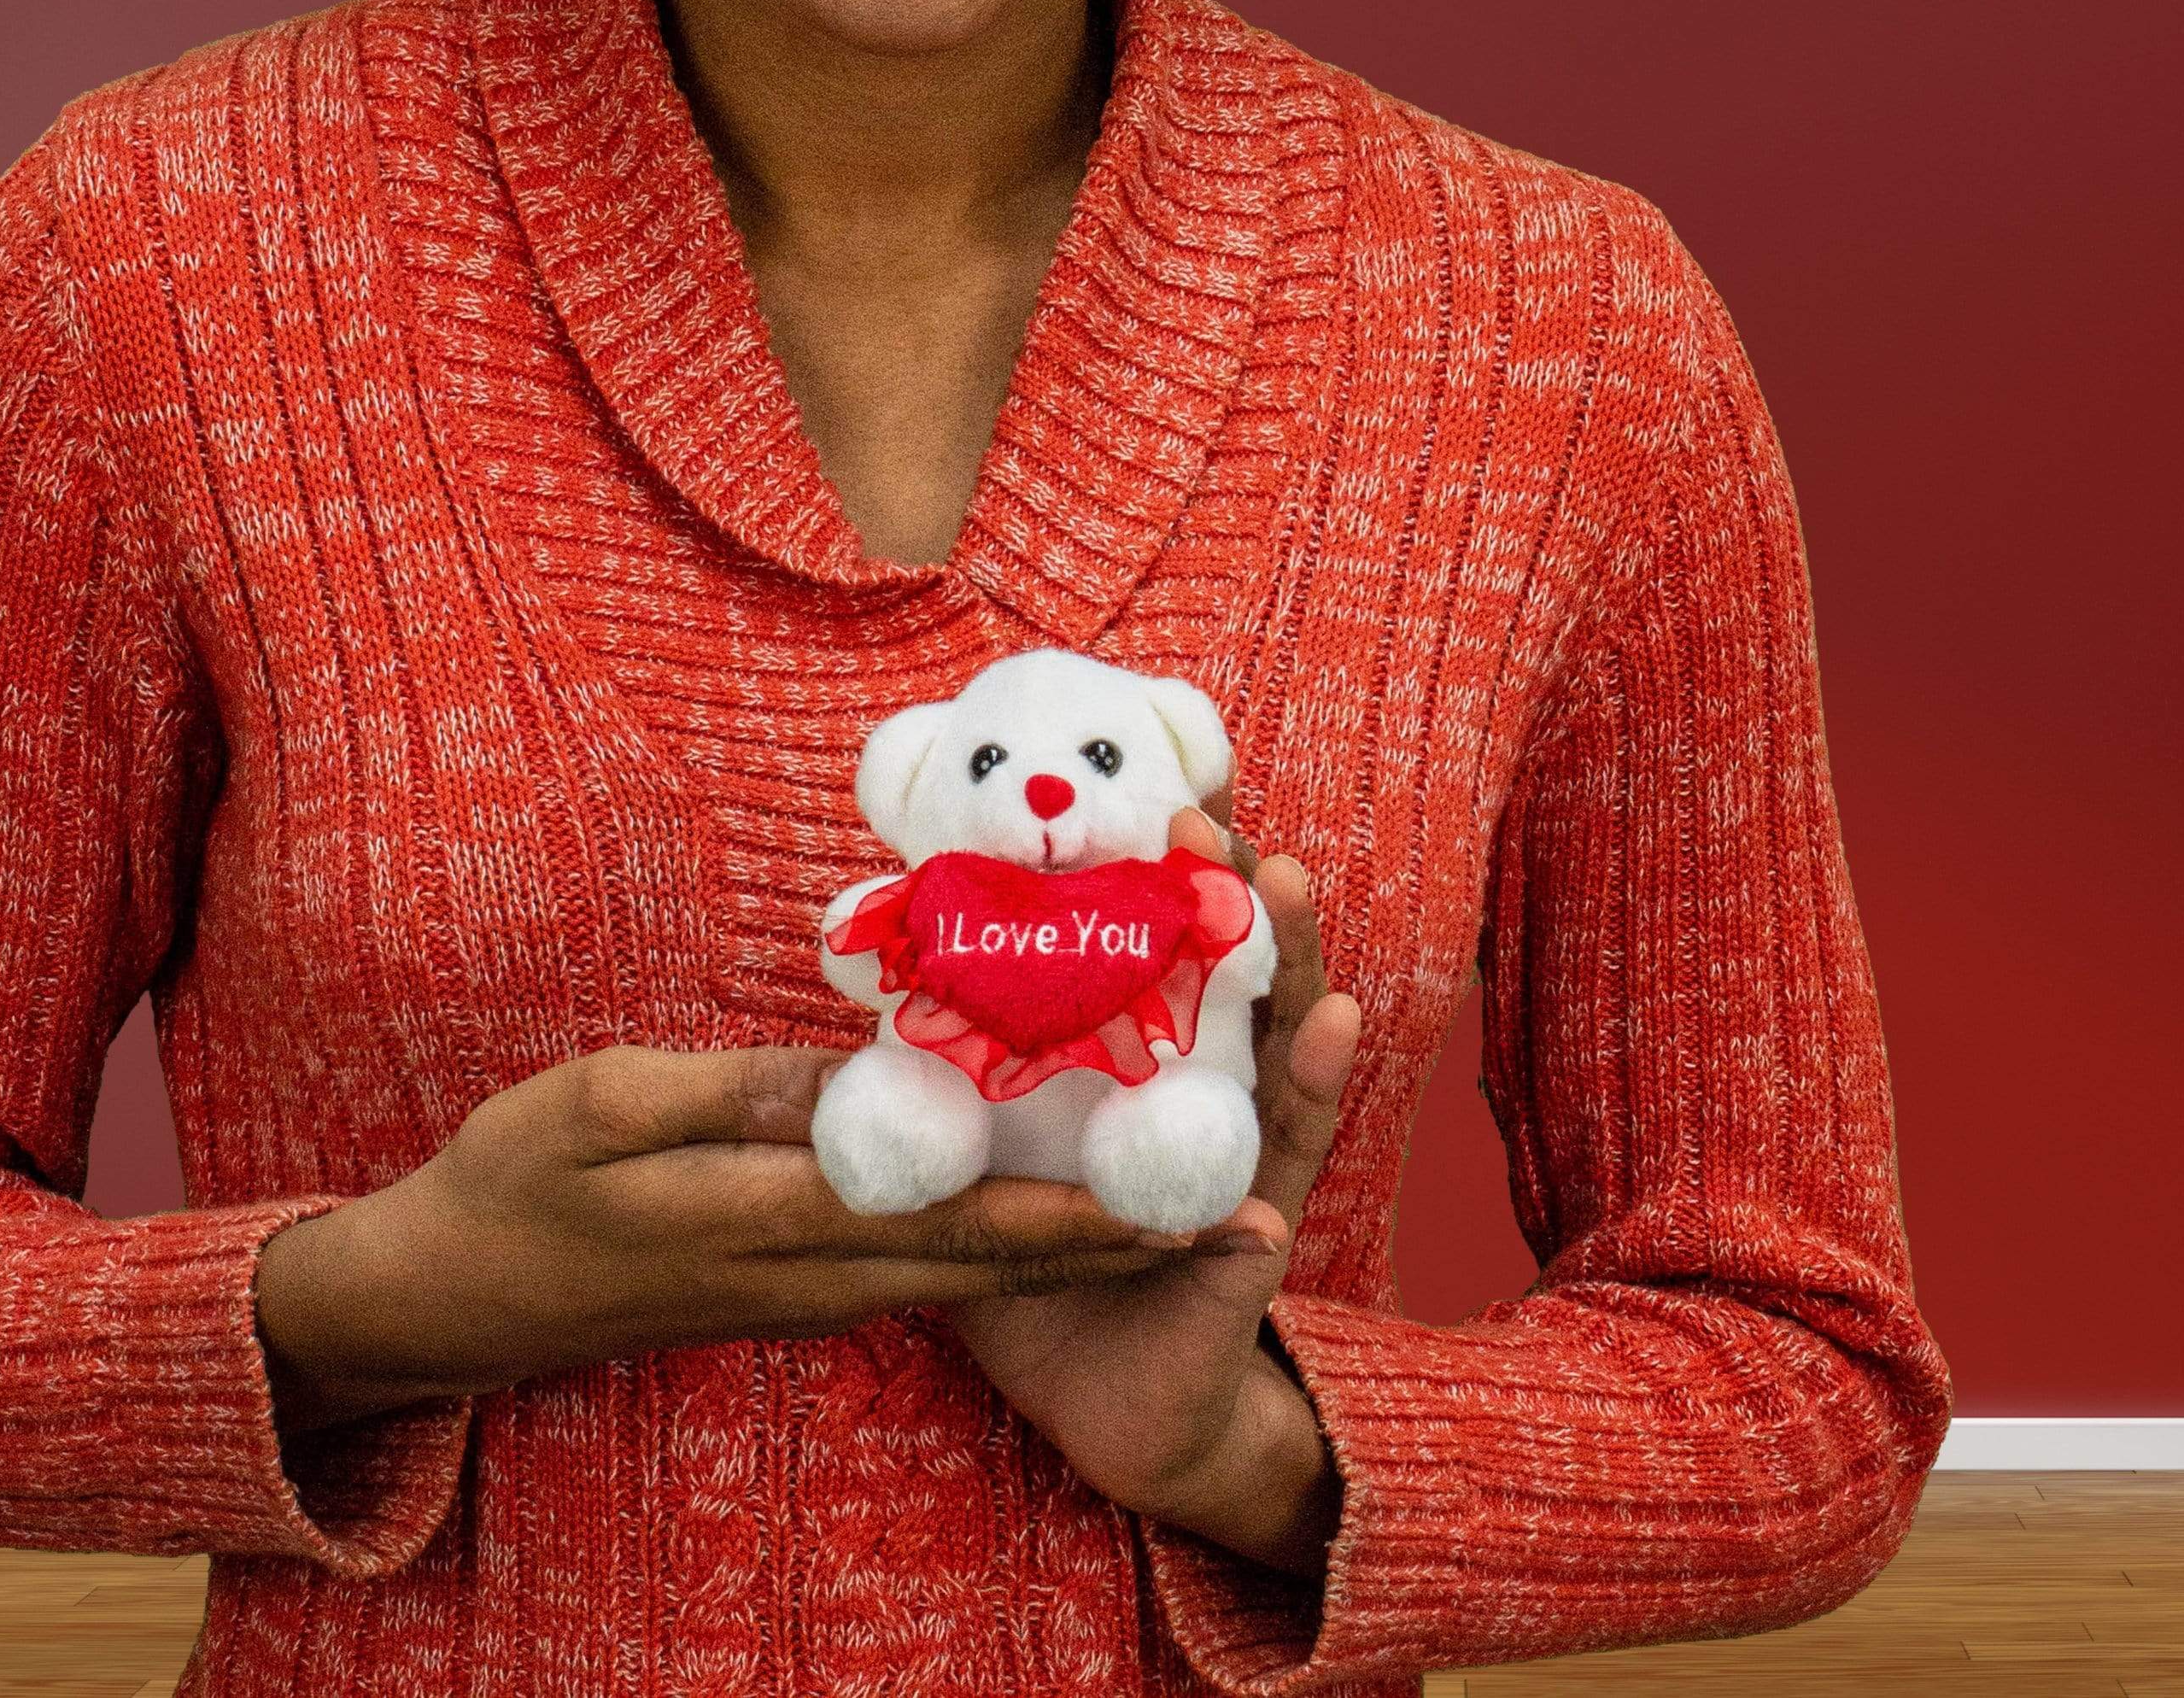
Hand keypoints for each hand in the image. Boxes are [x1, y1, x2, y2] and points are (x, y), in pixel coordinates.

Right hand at [253, 1042, 1187, 1436]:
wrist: (446, 1300)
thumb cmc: (513, 1183)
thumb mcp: (607, 1105)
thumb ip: (739, 1091)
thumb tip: (860, 1070)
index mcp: (763, 1228)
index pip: (944, 1226)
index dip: (1064, 1216)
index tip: (1169, 1197)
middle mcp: (804, 1280)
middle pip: (981, 1265)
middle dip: (1106, 1241)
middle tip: (1224, 1202)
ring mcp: (799, 1297)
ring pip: (960, 1274)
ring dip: (1064, 1241)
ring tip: (1168, 1197)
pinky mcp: (788, 1288)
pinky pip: (917, 1268)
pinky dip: (995, 1236)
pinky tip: (1041, 1191)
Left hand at [944, 796, 1362, 1576]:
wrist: (1106, 1403)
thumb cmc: (1036, 1269)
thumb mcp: (971, 1160)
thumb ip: (932, 1084)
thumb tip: (850, 995)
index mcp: (1132, 1056)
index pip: (1149, 943)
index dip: (1153, 868)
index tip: (1147, 779)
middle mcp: (1199, 1082)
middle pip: (1221, 966)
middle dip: (1219, 884)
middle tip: (1200, 811)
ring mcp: (1237, 1144)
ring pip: (1274, 1032)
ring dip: (1288, 952)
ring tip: (1285, 879)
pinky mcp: (1256, 1221)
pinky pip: (1293, 1140)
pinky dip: (1317, 1082)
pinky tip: (1333, 1023)